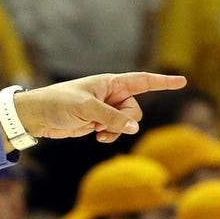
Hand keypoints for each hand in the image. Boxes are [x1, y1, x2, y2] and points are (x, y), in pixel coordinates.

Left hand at [15, 72, 186, 142]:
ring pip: (125, 123)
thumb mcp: (87, 108)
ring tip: (99, 133)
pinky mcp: (96, 123)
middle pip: (134, 110)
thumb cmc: (59, 103)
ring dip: (117, 130)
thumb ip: (111, 118)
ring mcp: (104, 110)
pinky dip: (110, 136)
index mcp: (110, 83)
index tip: (183, 81)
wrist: (37, 116)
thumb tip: (134, 128)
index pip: (142, 81)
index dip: (163, 82)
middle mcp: (110, 95)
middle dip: (125, 120)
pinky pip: (114, 131)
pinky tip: (98, 137)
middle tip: (104, 124)